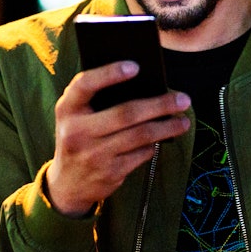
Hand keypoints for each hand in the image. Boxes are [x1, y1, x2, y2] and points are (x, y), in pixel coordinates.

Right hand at [46, 61, 190, 216]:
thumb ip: (97, 99)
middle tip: (183, 99)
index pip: (85, 84)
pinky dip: (154, 144)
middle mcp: (76, 132)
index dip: (109, 74)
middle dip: (159, 105)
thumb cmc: (79, 137)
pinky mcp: (109, 173)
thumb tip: (145, 84)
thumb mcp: (76, 116)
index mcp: (67, 109)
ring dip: (167, 127)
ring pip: (139, 135)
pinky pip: (141, 154)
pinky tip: (164, 138)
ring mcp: (93, 154)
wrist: (67, 185)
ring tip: (183, 121)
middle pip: (125, 113)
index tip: (136, 66)